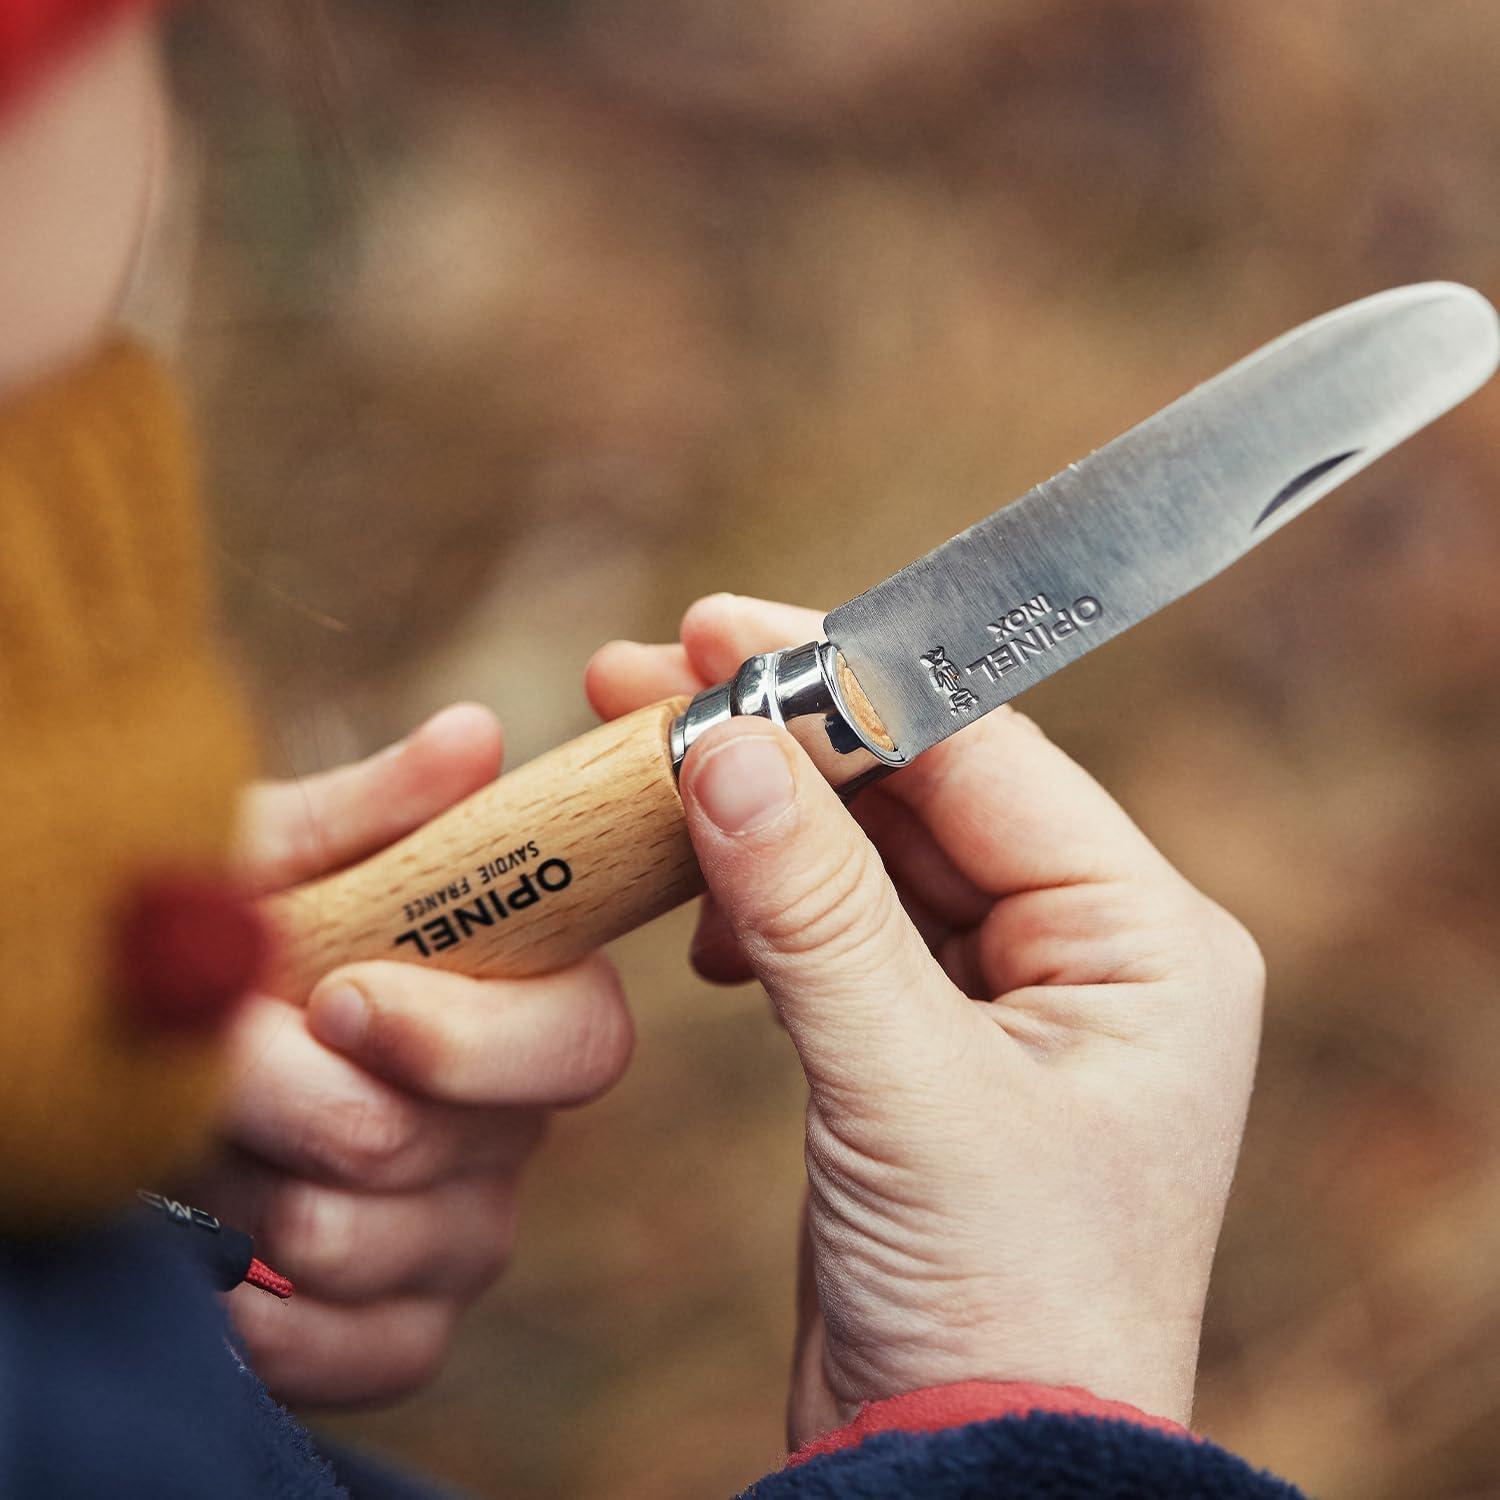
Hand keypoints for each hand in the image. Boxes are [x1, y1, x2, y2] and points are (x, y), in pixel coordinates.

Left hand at [186, 705, 633, 1406]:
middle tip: (218, 1066)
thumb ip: (373, 810)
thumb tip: (476, 735)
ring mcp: (463, 1229)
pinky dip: (283, 1322)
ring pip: (399, 1246)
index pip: (581, 1039)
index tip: (342, 1001)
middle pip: (457, 1149)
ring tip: (199, 1140)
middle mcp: (506, 1122)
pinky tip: (225, 1269)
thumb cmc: (208, 944)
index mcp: (507, 1003)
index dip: (467, 1036)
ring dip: (258, 1193)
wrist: (134, 1068)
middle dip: (301, 1106)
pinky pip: (385, 1350)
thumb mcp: (268, 861)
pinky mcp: (404, 1324)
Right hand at [588, 595, 1264, 1443]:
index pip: (984, 754)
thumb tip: (720, 745)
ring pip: (875, 855)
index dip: (847, 682)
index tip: (720, 630)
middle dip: (787, 738)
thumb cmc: (994, 1306)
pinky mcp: (934, 1046)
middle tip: (649, 680)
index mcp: (1147, 939)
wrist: (969, 1478)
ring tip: (650, 772)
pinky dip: (772, 905)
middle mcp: (1092, 951)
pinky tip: (707, 912)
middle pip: (923, 790)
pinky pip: (849, 929)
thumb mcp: (900, 1089)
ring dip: (767, 816)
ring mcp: (1010, 998)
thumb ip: (812, 909)